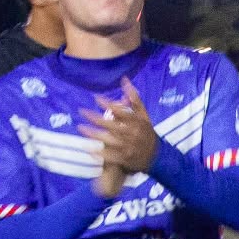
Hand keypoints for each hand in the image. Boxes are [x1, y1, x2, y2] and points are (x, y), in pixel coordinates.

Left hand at [79, 76, 158, 196]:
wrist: (157, 156)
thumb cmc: (147, 133)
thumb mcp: (144, 115)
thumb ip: (134, 99)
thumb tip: (124, 79)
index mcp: (137, 122)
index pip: (121, 111)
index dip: (108, 104)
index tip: (96, 98)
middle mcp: (132, 134)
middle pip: (111, 125)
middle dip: (95, 118)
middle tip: (82, 112)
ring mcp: (128, 147)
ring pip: (109, 140)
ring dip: (94, 134)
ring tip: (81, 128)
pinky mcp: (125, 159)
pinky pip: (110, 156)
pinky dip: (100, 153)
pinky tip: (89, 149)